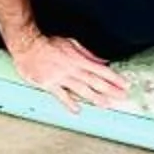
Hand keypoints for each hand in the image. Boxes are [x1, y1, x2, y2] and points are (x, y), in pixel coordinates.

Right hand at [12, 31, 134, 112]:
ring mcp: (61, 78)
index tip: (125, 85)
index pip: (102, 70)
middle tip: (123, 98)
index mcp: (79, 59)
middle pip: (95, 82)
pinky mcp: (49, 84)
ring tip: (108, 105)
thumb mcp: (71, 43)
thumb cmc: (48, 43)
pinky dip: (69, 103)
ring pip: (82, 90)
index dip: (115, 78)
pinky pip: (61, 96)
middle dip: (111, 90)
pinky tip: (77, 110)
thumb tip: (102, 62)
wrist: (27, 45)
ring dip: (96, 98)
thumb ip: (88, 54)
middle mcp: (72, 69)